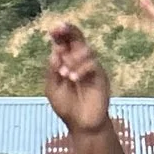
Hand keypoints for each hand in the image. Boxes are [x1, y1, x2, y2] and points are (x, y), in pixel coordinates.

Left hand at [41, 21, 112, 137]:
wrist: (81, 124)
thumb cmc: (66, 106)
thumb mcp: (52, 89)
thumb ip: (52, 71)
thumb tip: (55, 52)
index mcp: (66, 62)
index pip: (65, 42)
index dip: (60, 33)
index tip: (53, 29)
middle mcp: (80, 61)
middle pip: (78, 39)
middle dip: (69, 32)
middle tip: (60, 29)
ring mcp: (91, 67)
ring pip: (86, 50)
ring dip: (73, 58)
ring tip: (64, 74)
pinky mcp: (101, 76)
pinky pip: (93, 65)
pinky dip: (81, 69)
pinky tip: (72, 78)